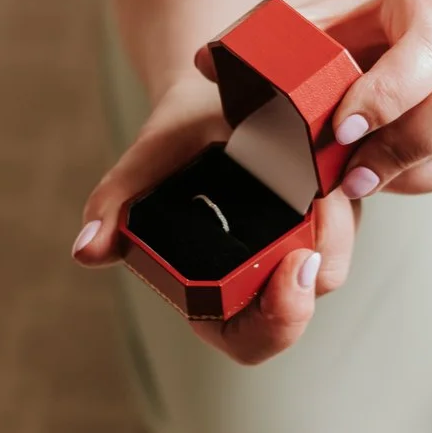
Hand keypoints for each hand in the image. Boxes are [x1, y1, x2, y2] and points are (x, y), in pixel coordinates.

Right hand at [69, 73, 361, 366]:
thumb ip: (114, 206)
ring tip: (317, 180)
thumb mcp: (144, 163)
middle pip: (305, 302)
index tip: (290, 268)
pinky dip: (341, 204)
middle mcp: (260, 277)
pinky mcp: (328, 218)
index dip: (279, 322)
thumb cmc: (176, 136)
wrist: (211, 92)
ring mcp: (298, 247)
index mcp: (214, 291)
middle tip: (319, 210)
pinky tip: (327, 169)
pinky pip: (346, 227)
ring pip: (332, 262)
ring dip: (333, 227)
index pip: (254, 340)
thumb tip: (85, 251)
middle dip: (315, 267)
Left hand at [306, 0, 431, 197]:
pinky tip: (382, 176)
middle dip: (394, 146)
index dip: (385, 93)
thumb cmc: (406, 36)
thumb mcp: (358, 16)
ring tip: (358, 180)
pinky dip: (410, 179)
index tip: (343, 127)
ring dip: (400, 169)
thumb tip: (226, 55)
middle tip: (349, 173)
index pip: (425, 50)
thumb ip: (305, 33)